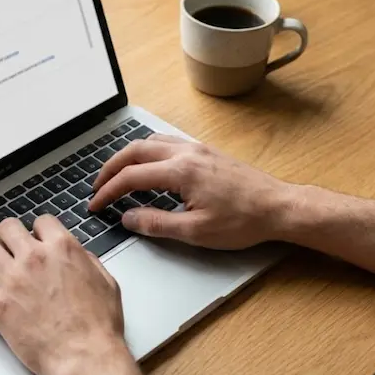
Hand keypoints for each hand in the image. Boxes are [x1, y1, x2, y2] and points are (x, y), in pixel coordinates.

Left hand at [0, 216, 127, 374]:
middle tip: (10, 248)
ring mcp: (13, 280)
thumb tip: (79, 255)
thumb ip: (88, 262)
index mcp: (62, 249)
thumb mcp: (107, 283)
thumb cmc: (98, 327)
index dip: (38, 231)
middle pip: (8, 227)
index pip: (41, 221)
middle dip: (9, 236)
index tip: (36, 239)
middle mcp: (35, 258)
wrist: (85, 357)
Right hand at [89, 134, 291, 249]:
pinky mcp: (206, 152)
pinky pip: (167, 143)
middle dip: (111, 168)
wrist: (279, 207)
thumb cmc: (243, 221)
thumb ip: (157, 224)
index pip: (131, 177)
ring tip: (117, 175)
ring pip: (150, 142)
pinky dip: (147, 152)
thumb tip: (128, 218)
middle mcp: (186, 153)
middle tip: (97, 186)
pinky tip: (148, 166)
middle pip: (135, 151)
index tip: (95, 204)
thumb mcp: (196, 232)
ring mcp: (197, 149)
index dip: (108, 191)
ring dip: (128, 156)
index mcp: (180, 172)